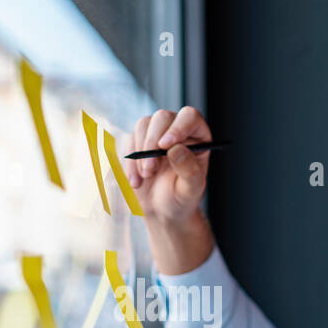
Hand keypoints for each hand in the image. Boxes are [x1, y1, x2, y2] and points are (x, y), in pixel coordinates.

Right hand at [124, 106, 211, 224]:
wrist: (162, 209)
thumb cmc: (181, 198)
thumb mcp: (190, 190)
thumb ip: (188, 170)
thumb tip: (176, 149)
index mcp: (197, 137)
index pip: (189, 117)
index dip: (177, 127)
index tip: (165, 145)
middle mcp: (177, 130)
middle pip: (162, 117)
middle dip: (152, 143)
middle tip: (150, 169)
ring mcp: (156, 133)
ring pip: (143, 125)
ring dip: (140, 153)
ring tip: (147, 177)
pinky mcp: (138, 141)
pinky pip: (129, 141)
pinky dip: (129, 162)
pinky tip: (136, 181)